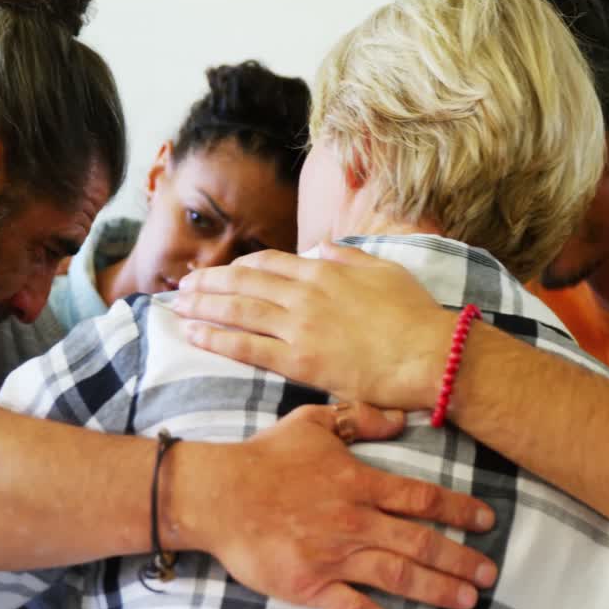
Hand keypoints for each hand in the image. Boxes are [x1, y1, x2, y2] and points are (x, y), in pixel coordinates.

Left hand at [172, 244, 452, 409]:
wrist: (429, 353)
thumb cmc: (415, 315)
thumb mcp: (385, 271)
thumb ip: (350, 256)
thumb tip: (324, 248)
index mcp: (325, 271)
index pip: (271, 263)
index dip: (242, 266)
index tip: (224, 271)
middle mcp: (306, 293)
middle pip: (244, 282)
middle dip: (210, 282)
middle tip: (186, 285)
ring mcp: (299, 326)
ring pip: (238, 310)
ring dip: (203, 306)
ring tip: (179, 306)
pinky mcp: (299, 360)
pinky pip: (247, 347)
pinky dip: (216, 339)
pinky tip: (194, 335)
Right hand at [173, 402, 497, 608]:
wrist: (218, 495)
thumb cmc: (265, 457)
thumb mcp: (314, 421)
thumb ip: (361, 418)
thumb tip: (403, 418)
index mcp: (359, 482)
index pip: (420, 498)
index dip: (458, 510)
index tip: (487, 520)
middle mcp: (354, 521)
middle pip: (419, 542)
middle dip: (460, 558)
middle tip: (491, 572)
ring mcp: (334, 555)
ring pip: (397, 575)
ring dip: (437, 588)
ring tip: (468, 600)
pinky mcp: (310, 585)